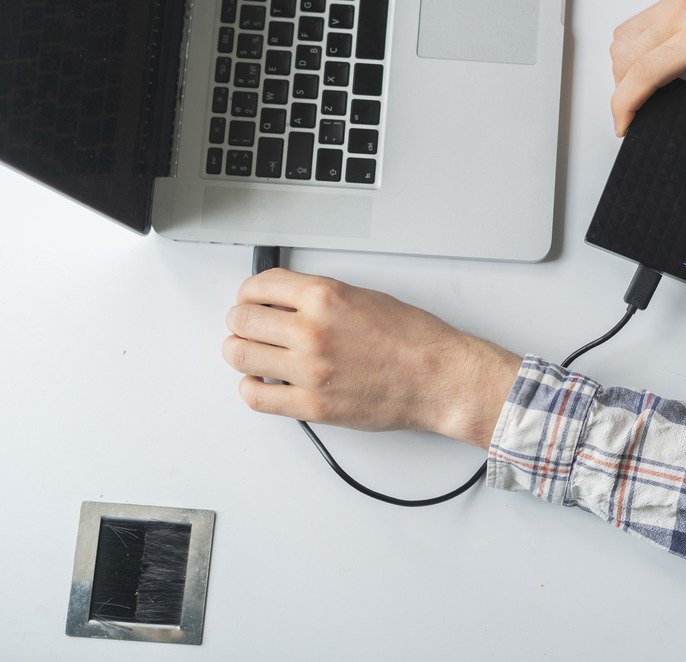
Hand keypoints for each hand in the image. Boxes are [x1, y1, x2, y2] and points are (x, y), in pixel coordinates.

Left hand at [222, 269, 521, 447]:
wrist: (440, 378)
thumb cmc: (415, 340)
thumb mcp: (365, 297)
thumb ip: (320, 298)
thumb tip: (285, 301)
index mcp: (325, 297)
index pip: (259, 286)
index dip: (250, 292)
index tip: (252, 298)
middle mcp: (312, 332)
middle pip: (241, 319)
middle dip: (242, 320)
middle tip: (250, 324)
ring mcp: (309, 371)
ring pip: (239, 355)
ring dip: (242, 351)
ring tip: (255, 352)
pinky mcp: (312, 406)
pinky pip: (256, 396)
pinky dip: (251, 387)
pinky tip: (262, 380)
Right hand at [610, 0, 685, 176]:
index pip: (644, 71)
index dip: (624, 105)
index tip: (625, 127)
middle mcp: (685, 13)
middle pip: (624, 57)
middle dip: (621, 94)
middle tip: (635, 120)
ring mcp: (677, 2)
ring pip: (623, 39)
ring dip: (622, 71)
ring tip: (639, 97)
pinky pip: (634, 25)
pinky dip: (630, 51)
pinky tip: (649, 70)